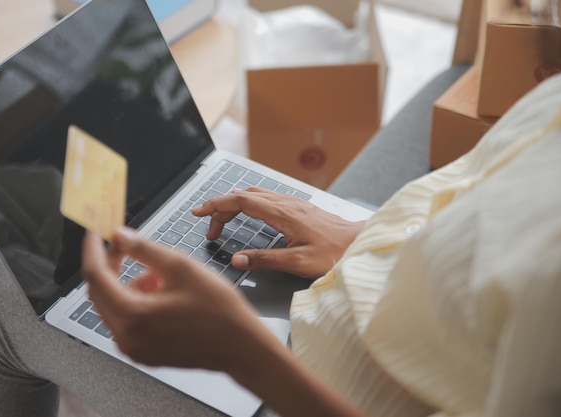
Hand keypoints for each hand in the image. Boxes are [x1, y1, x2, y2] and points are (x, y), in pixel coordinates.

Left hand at [81, 228, 279, 371]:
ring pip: (116, 305)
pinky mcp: (145, 353)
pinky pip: (129, 320)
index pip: (95, 276)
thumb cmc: (219, 312)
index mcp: (131, 316)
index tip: (95, 234)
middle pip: (101, 293)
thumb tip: (120, 236)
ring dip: (130, 284)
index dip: (94, 250)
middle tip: (125, 244)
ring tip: (163, 276)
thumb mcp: (180, 268)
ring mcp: (135, 349)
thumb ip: (144, 249)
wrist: (241, 346)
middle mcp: (127, 338)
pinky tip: (164, 293)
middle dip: (112, 265)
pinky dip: (139, 302)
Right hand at [192, 187, 365, 277]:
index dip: (216, 205)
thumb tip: (237, 260)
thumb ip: (266, 260)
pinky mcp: (298, 208)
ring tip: (222, 221)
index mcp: (282, 213)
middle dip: (221, 208)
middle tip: (209, 228)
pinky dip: (248, 204)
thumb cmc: (336, 253)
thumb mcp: (299, 262)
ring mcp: (292, 203)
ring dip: (234, 205)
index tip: (199, 212)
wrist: (361, 242)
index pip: (240, 201)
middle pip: (243, 195)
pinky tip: (248, 214)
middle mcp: (285, 203)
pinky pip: (265, 198)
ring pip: (254, 194)